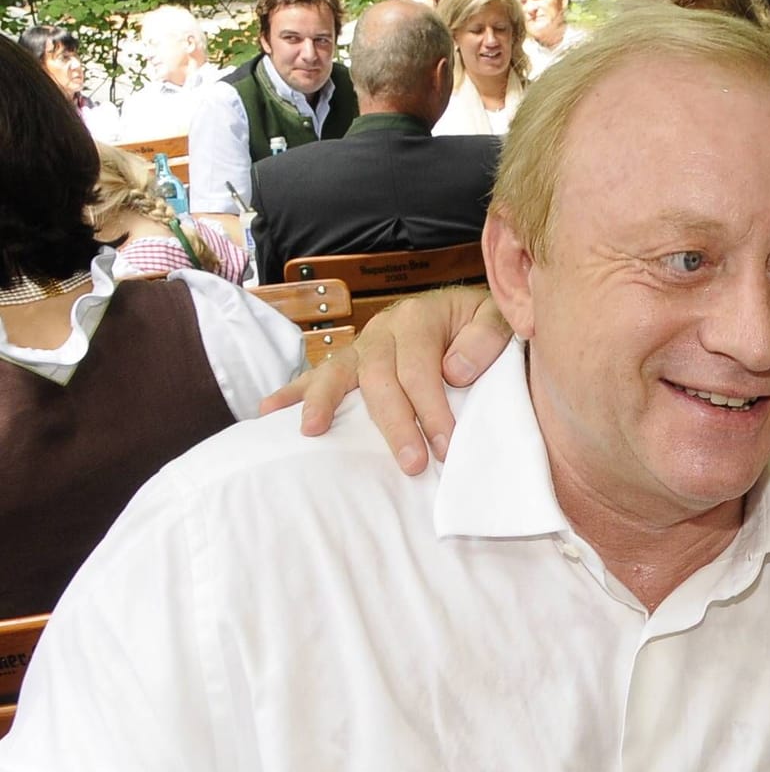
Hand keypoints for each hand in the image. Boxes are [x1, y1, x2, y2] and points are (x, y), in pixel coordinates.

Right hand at [257, 286, 506, 475]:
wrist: (467, 308)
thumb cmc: (482, 324)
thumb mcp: (498, 319)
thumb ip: (486, 338)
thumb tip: (453, 370)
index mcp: (420, 317)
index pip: (421, 369)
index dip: (431, 410)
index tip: (445, 447)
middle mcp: (385, 328)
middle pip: (380, 377)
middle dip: (395, 424)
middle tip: (412, 463)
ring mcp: (363, 344)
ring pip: (339, 372)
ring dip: (324, 402)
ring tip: (313, 432)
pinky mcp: (352, 361)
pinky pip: (319, 374)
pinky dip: (293, 392)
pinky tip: (269, 411)